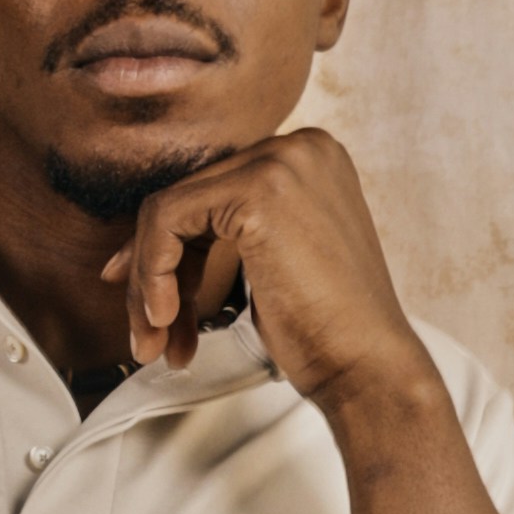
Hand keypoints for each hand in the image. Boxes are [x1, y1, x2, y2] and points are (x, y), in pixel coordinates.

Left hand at [111, 125, 431, 415]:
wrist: (367, 367)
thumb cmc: (325, 331)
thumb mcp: (274, 262)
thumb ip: (228, 234)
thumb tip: (147, 240)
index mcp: (310, 159)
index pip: (212, 192)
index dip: (166, 248)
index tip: (146, 298)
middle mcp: (299, 146)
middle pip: (187, 198)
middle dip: (153, 272)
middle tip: (147, 334)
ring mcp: (280, 162)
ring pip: (168, 210)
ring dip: (148, 282)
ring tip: (155, 343)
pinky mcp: (257, 190)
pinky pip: (166, 219)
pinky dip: (152, 272)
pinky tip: (166, 318)